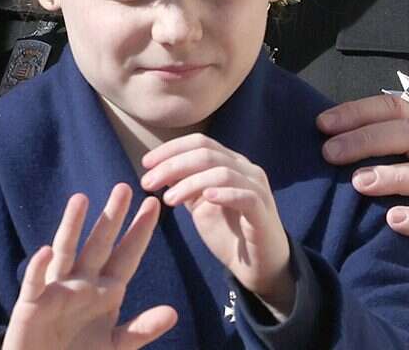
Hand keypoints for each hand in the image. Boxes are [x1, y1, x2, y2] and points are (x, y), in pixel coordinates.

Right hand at [4, 183, 177, 349]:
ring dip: (72, 226)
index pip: (125, 256)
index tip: (153, 205)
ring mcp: (56, 291)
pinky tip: (46, 251)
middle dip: (111, 218)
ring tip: (81, 199)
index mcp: (105, 292)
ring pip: (65, 252)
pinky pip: (35, 284)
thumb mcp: (116, 346)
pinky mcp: (32, 305)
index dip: (139, 232)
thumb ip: (141, 329)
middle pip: (98, 245)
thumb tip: (172, 312)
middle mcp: (81, 284)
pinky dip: (39, 268)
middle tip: (124, 187)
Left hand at [141, 134, 294, 315]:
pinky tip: (204, 198)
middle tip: (148, 182)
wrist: (257, 266)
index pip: (199, 143)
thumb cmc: (228, 232)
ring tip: (168, 199)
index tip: (145, 163)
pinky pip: (245, 196)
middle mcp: (246, 170)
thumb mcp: (199, 204)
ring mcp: (258, 189)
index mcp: (231, 163)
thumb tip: (156, 168)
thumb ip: (183, 184)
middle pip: (206, 153)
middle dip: (172, 165)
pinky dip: (223, 193)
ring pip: (222, 172)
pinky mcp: (263, 212)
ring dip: (190, 182)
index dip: (170, 149)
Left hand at [320, 94, 408, 343]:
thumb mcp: (392, 190)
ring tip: (359, 183)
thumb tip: (317, 147)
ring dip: (395, 176)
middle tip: (330, 153)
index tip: (321, 124)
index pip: (398, 111)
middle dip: (368, 139)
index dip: (359, 112)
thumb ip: (366, 166)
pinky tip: (395, 221)